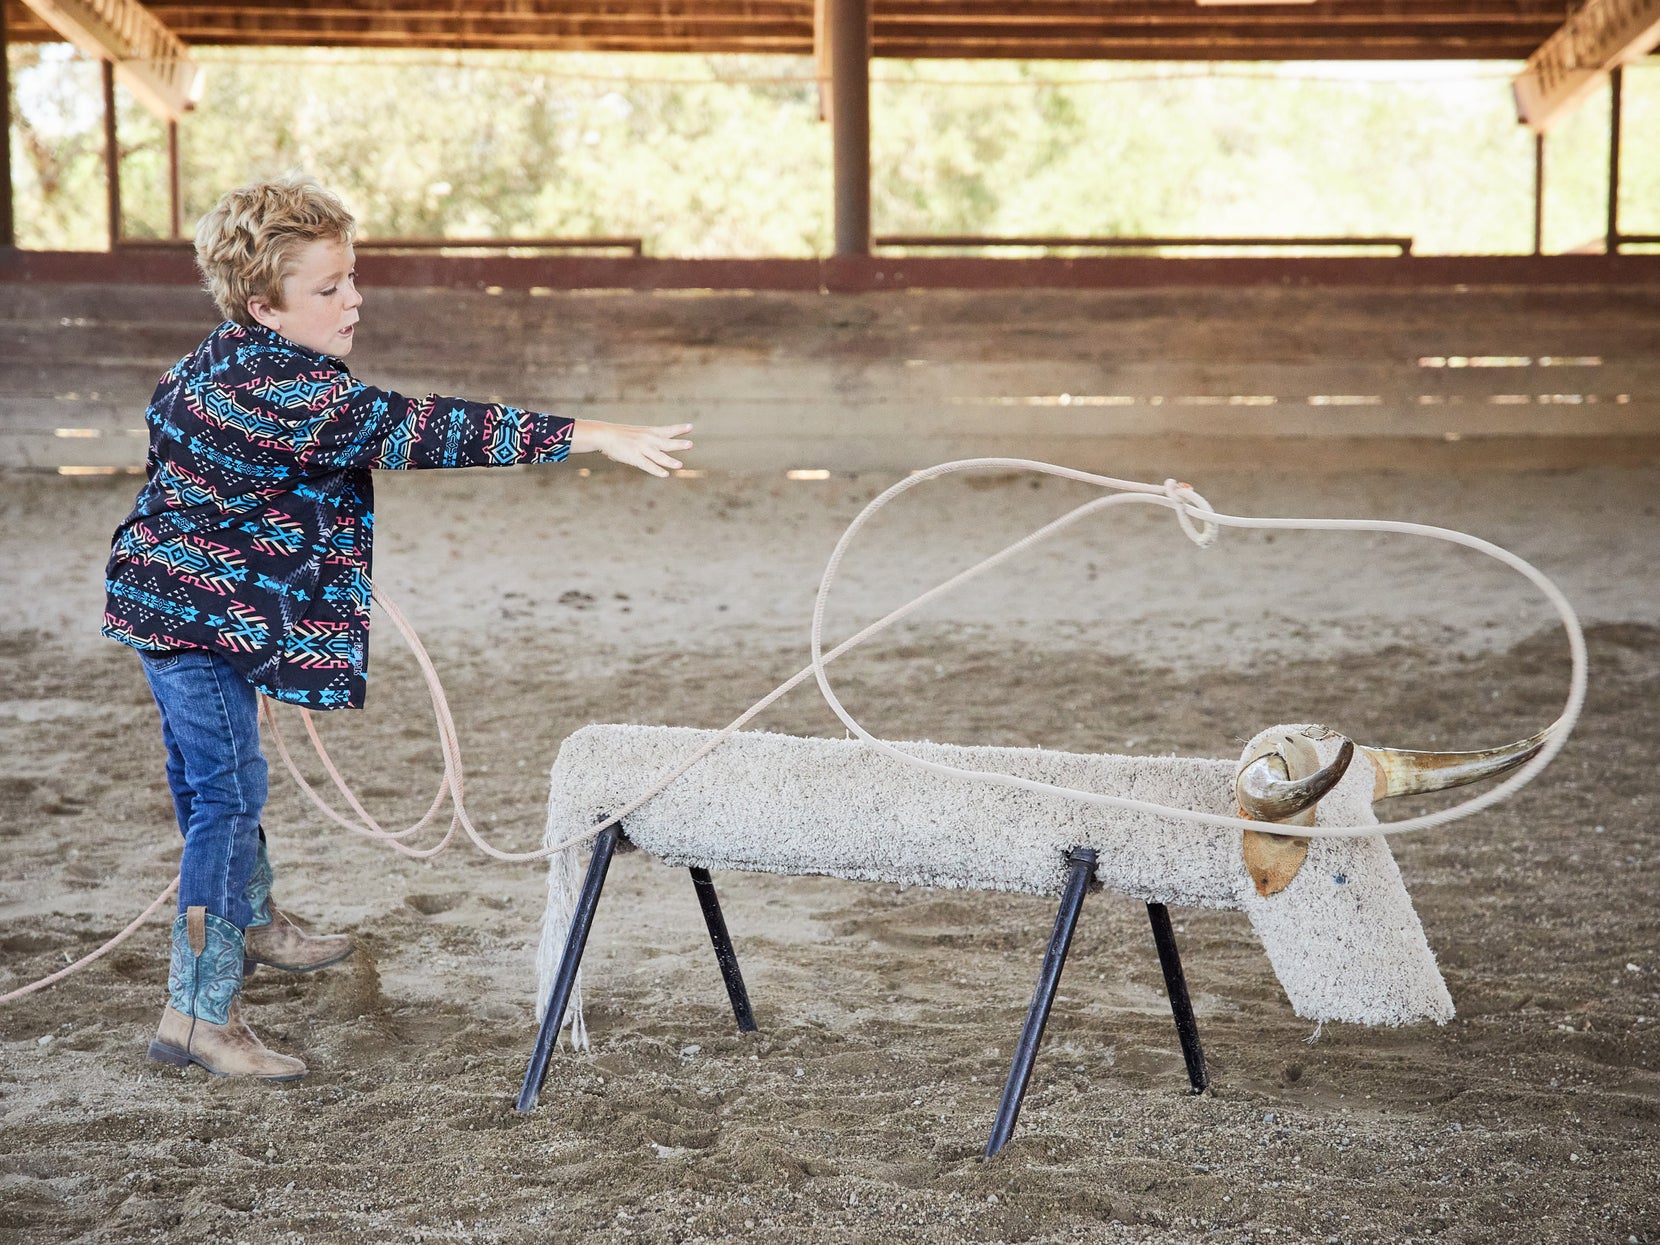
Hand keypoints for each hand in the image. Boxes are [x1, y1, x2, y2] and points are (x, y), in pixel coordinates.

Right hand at [569, 420, 692, 477]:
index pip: (667, 430)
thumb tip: (657, 448)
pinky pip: (648, 465)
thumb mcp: (638, 434)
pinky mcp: (634, 458)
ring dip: (669, 461)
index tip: (690, 427)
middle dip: (678, 444)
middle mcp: (648, 439)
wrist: (604, 434)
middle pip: (666, 443)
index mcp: (649, 432)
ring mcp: (641, 449)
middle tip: (690, 444)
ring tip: (680, 465)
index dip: (679, 429)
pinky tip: (665, 474)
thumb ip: (648, 441)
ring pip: (659, 456)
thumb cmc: (620, 435)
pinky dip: (657, 470)